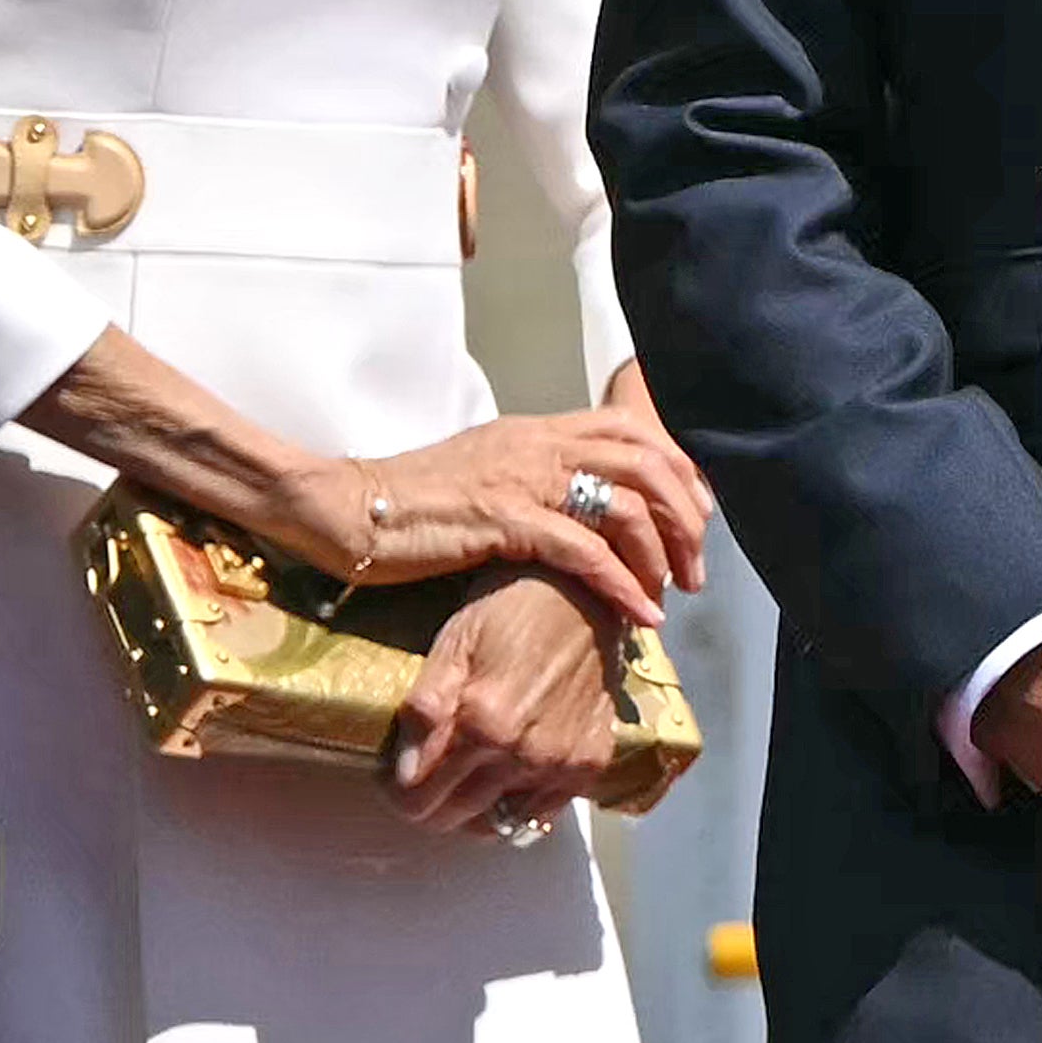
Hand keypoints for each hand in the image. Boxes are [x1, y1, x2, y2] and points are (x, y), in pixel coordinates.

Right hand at [278, 407, 714, 625]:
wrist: (343, 507)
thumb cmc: (410, 502)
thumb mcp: (485, 472)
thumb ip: (533, 477)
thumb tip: (582, 507)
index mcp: (537, 430)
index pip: (633, 431)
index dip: (678, 471)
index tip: (697, 517)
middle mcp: (537, 444)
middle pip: (646, 463)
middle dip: (686, 516)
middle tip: (696, 567)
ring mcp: (520, 478)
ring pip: (625, 504)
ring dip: (662, 553)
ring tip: (674, 595)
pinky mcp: (501, 519)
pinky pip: (582, 549)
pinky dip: (622, 582)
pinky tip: (641, 612)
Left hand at [389, 572, 632, 834]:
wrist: (585, 591)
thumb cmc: (513, 607)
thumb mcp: (454, 643)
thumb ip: (426, 709)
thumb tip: (406, 774)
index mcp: (482, 721)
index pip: (419, 796)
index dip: (400, 791)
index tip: (398, 776)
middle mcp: (523, 752)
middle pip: (454, 816)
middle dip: (430, 803)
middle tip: (428, 777)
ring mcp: (560, 762)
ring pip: (498, 821)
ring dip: (475, 807)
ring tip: (468, 777)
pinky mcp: (590, 763)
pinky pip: (543, 812)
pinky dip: (519, 803)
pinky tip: (509, 774)